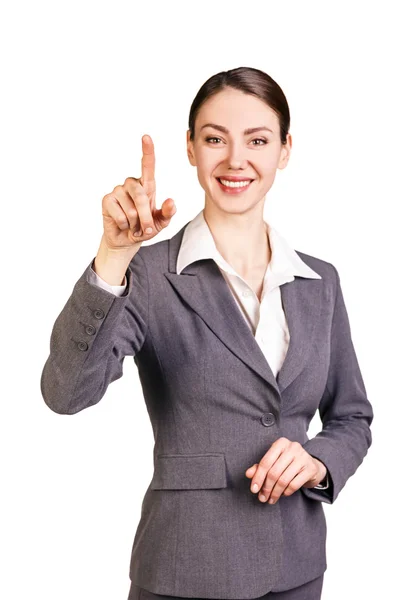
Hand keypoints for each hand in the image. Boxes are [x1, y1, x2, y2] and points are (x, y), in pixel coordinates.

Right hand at [101, 134, 176, 250]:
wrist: (126, 240)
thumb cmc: (144, 228)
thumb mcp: (160, 223)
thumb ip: (168, 213)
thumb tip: (171, 202)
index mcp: (147, 186)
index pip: (148, 166)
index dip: (148, 151)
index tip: (146, 137)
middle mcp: (132, 184)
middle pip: (140, 195)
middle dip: (145, 216)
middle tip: (147, 229)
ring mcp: (118, 191)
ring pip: (130, 209)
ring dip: (135, 223)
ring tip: (133, 225)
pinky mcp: (107, 200)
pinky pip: (119, 214)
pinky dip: (124, 224)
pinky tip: (122, 224)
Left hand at [244, 437, 326, 503]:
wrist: (312, 465)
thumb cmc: (288, 463)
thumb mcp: (274, 461)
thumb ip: (260, 467)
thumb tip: (248, 474)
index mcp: (281, 443)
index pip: (265, 462)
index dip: (258, 477)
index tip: (253, 490)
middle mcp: (292, 447)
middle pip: (274, 472)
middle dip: (266, 488)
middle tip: (262, 498)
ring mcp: (303, 457)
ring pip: (284, 480)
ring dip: (275, 493)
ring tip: (271, 499)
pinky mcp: (310, 469)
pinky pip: (294, 484)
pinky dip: (286, 492)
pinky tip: (283, 494)